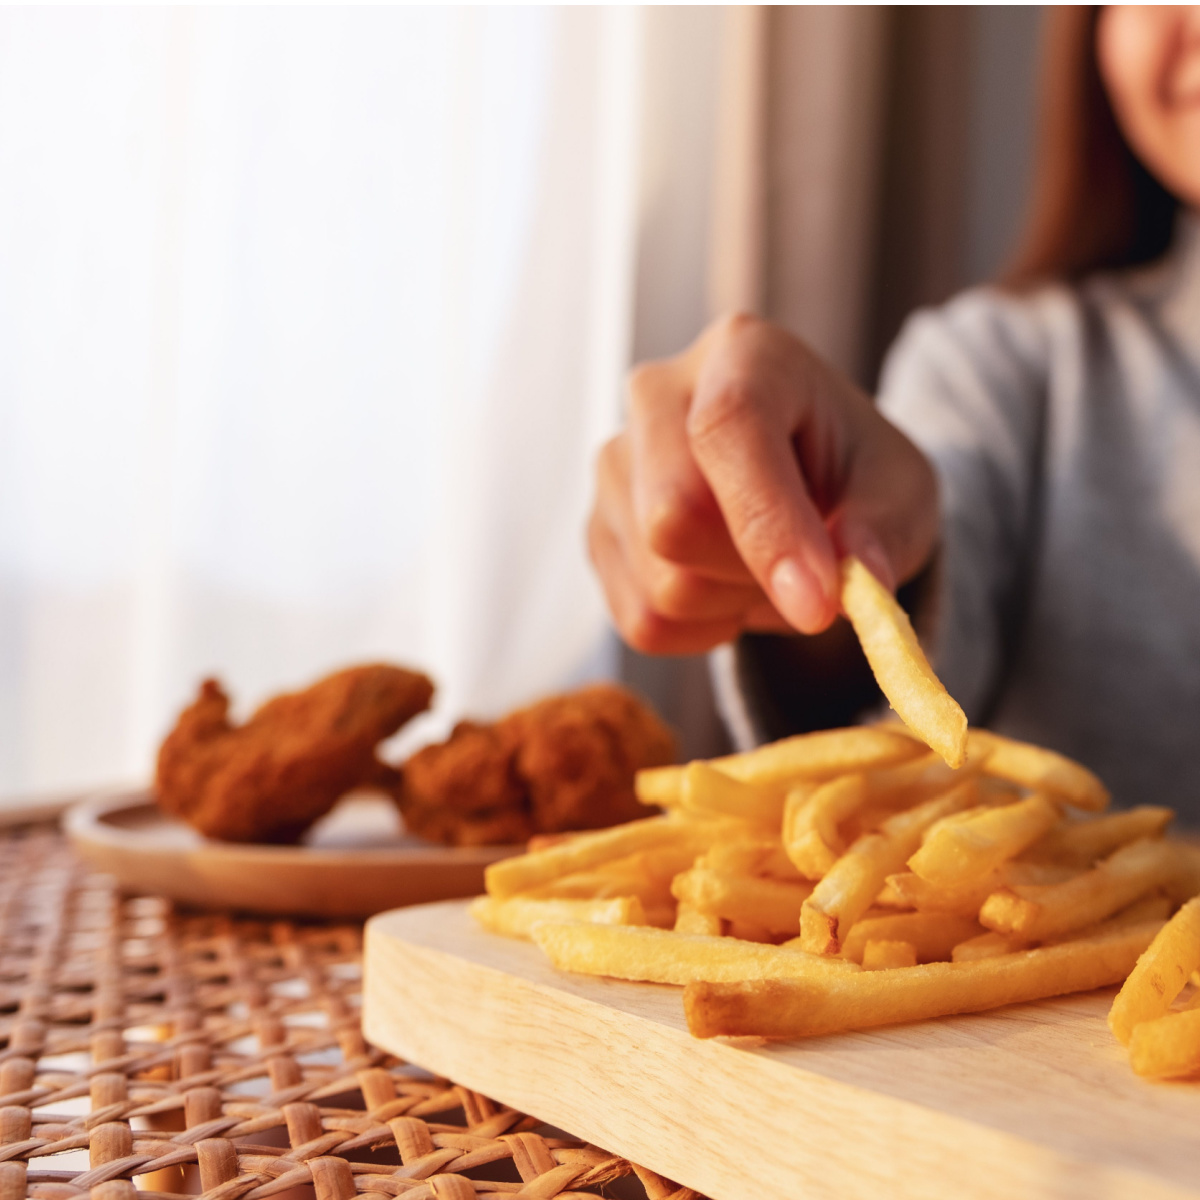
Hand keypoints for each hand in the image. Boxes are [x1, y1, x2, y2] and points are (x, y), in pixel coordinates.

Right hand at [588, 313, 937, 654]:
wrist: (803, 485)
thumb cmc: (850, 474)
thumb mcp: (900, 491)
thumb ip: (881, 532)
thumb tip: (847, 588)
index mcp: (743, 354)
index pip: (727, 427)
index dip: (768, 524)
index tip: (819, 604)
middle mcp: (658, 395)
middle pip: (671, 518)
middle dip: (751, 571)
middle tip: (806, 567)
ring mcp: (614, 463)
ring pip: (659, 583)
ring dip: (732, 603)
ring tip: (764, 566)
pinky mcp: (596, 528)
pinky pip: (642, 620)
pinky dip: (699, 629)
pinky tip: (725, 584)